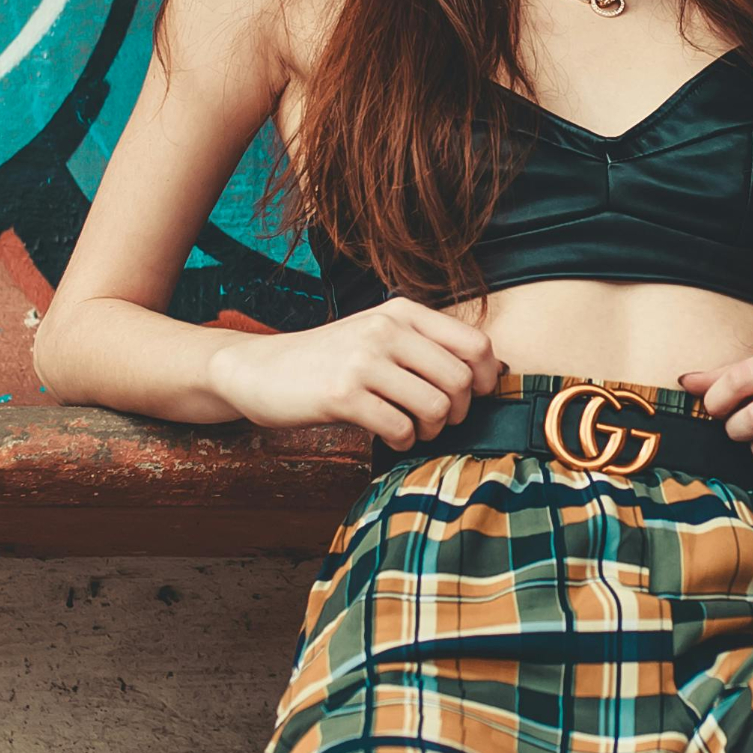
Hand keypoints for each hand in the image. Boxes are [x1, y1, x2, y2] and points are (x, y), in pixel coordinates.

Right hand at [208, 297, 500, 446]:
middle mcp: (385, 329)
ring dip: (431, 430)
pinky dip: (403, 440)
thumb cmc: (329, 360)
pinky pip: (400, 427)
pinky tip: (389, 435)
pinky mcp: (341, 394)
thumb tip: (491, 372)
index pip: (475, 344)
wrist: (261, 370)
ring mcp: (363, 360)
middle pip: (460, 380)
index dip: (485, 378)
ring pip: (435, 406)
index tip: (472, 397)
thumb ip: (425, 345)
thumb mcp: (377, 335)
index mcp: (402, 311)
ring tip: (413, 429)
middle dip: (457, 412)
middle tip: (436, 421)